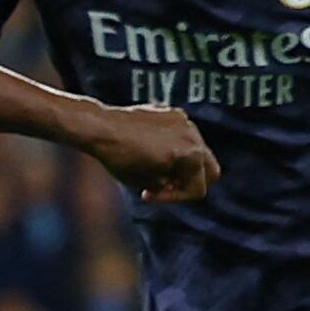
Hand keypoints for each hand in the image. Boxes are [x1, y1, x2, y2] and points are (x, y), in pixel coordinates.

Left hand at [82, 104, 218, 204]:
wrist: (100, 128)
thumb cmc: (121, 159)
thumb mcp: (148, 182)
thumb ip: (170, 185)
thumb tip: (177, 181)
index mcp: (192, 156)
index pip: (198, 189)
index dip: (175, 198)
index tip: (150, 194)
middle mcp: (194, 136)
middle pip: (209, 169)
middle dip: (190, 180)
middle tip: (166, 185)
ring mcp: (184, 121)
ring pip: (196, 149)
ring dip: (183, 162)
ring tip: (156, 167)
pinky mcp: (172, 112)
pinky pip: (182, 134)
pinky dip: (172, 145)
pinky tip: (148, 148)